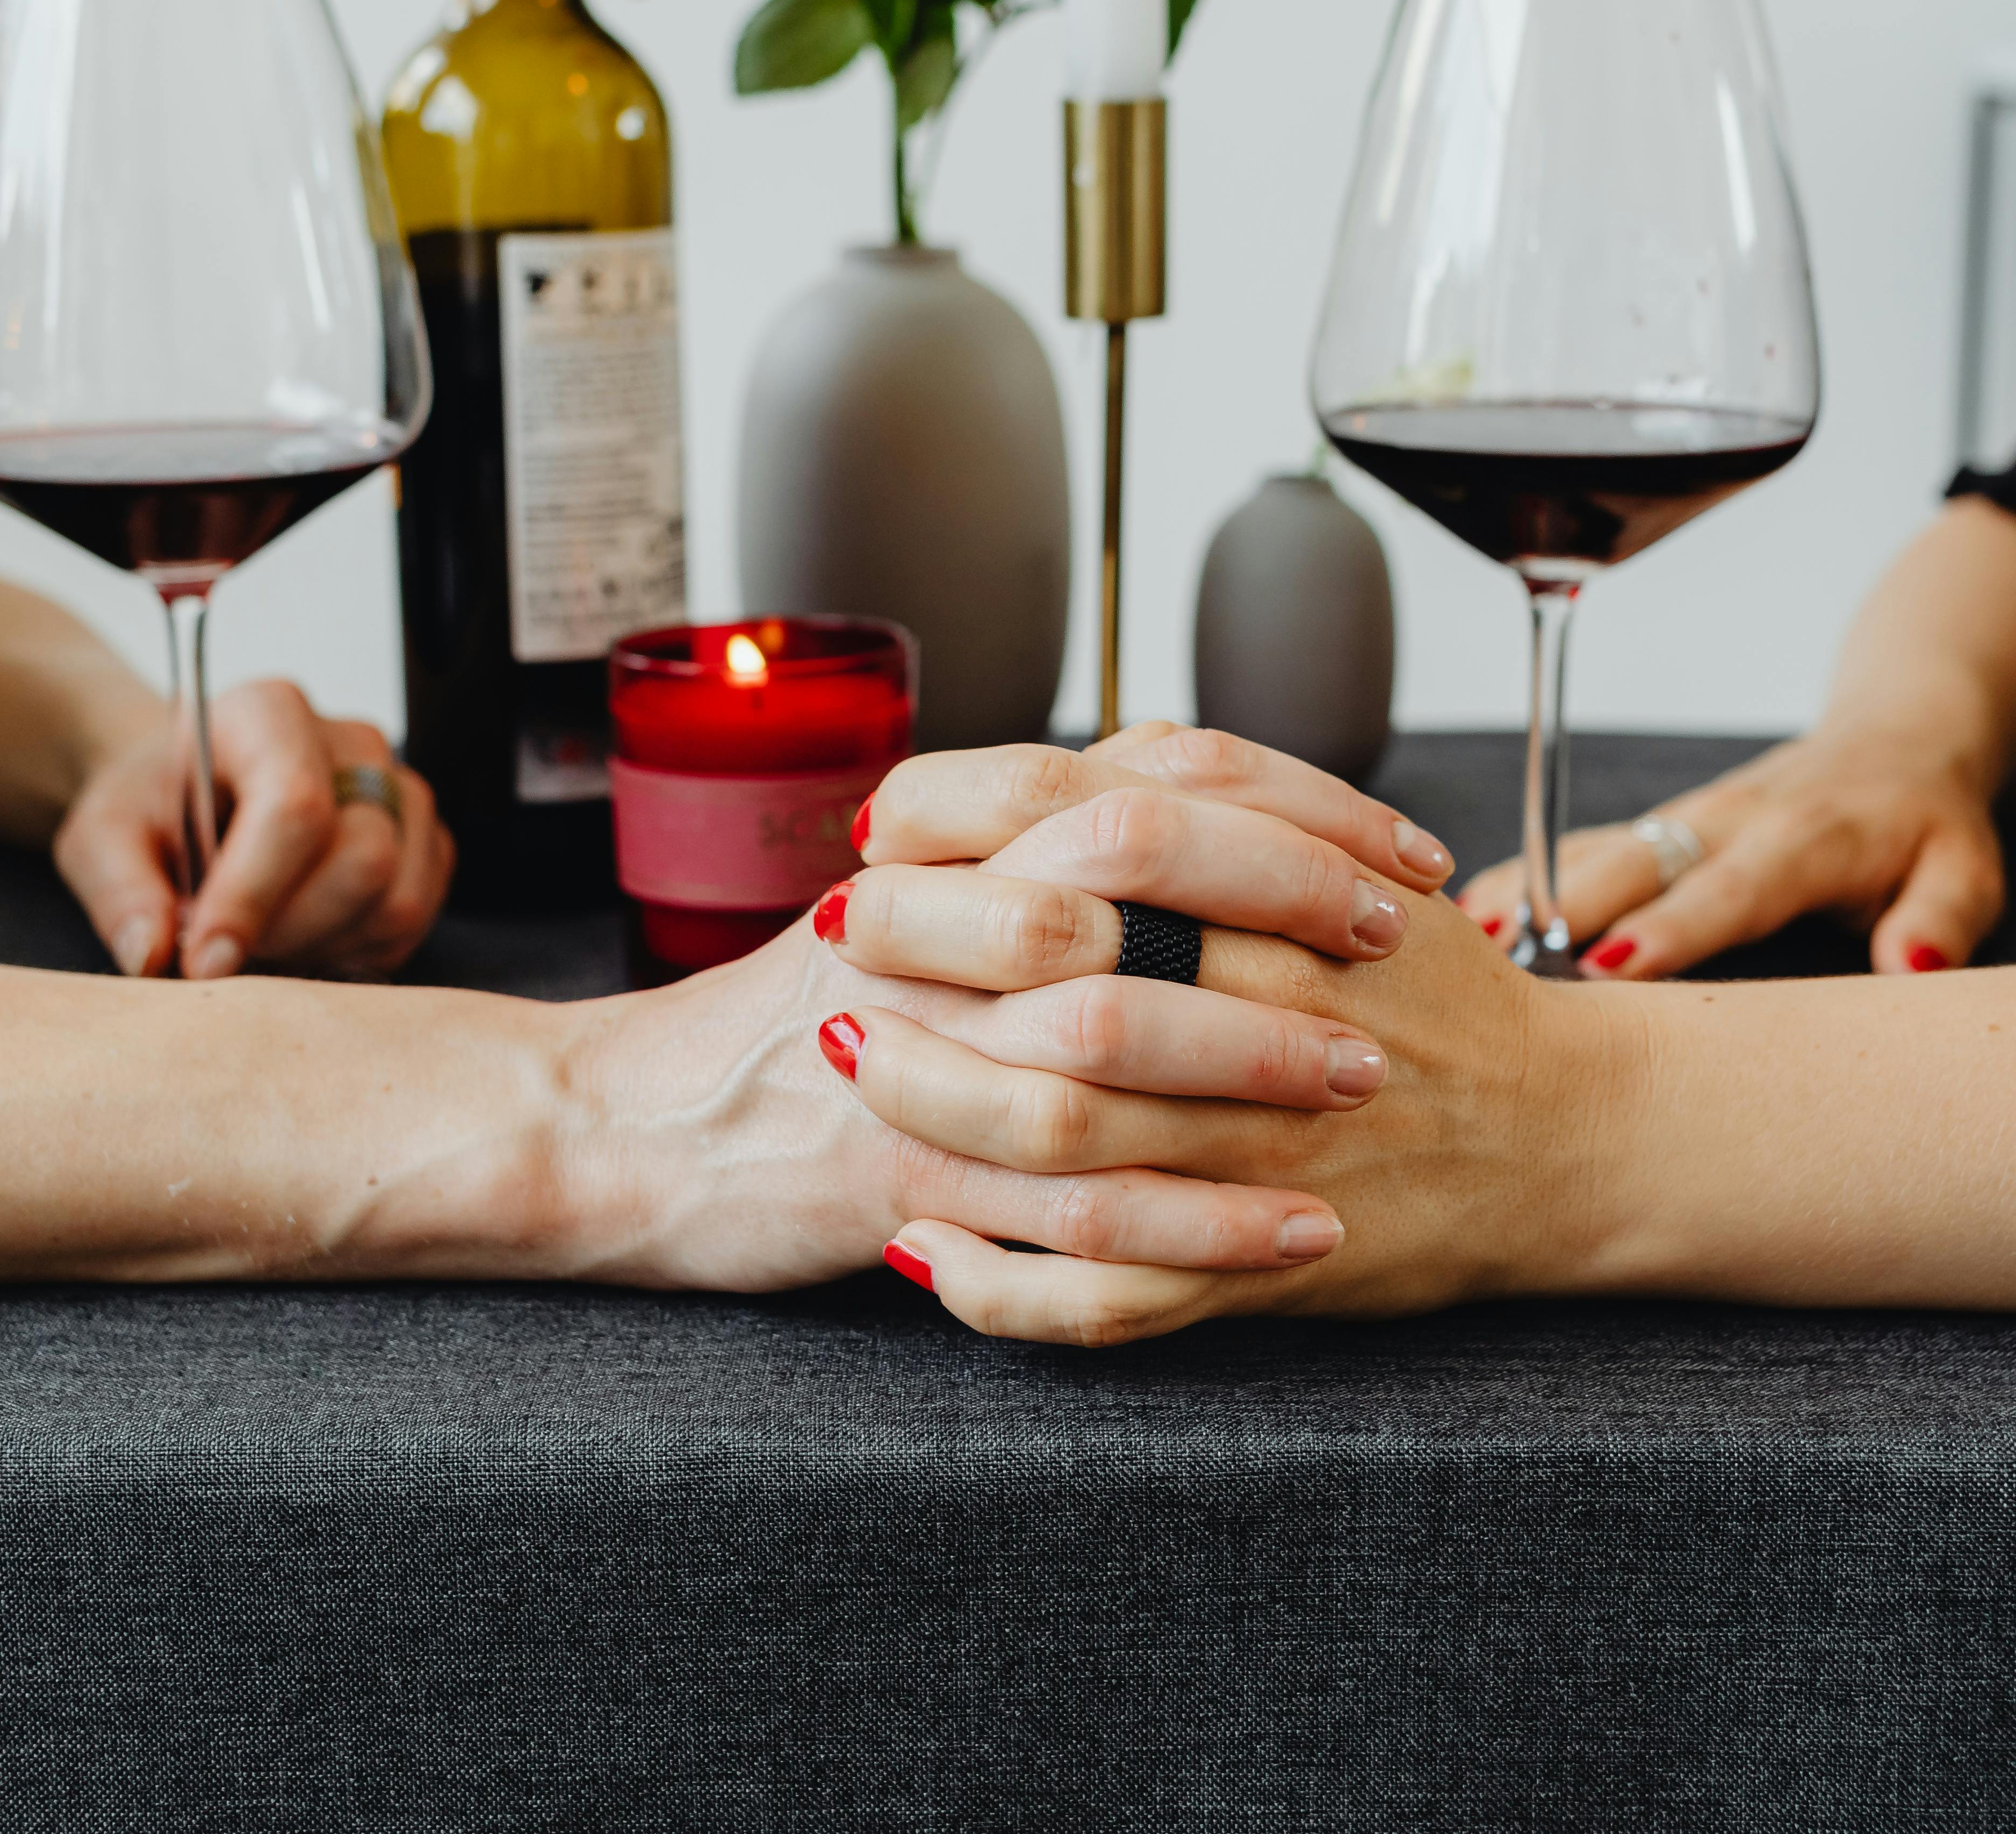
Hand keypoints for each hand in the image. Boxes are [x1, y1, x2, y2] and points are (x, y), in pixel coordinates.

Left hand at [55, 679, 453, 981]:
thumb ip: (119, 891)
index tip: (203, 960)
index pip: (295, 805)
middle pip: (364, 858)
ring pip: (399, 898)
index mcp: (268, 713)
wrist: (189, 796)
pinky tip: (302, 941)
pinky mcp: (427, 844)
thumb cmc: (150, 809)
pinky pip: (414, 921)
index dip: (254, 895)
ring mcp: (402, 790)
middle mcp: (353, 742)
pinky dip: (357, 953)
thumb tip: (154, 954)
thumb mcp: (101, 839)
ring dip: (324, 948)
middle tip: (223, 953)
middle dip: (289, 931)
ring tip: (261, 944)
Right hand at [560, 731, 1462, 1294]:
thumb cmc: (772, 1025)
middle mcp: (934, 927)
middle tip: (1394, 942)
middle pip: (1141, 874)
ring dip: (1263, 1056)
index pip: (1140, 778)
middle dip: (1290, 903)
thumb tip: (1164, 802)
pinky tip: (1296, 1237)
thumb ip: (1013, 854)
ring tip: (1370, 1081)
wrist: (621, 1129)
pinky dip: (1201, 1222)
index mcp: (942, 850)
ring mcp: (920, 1049)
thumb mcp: (890, 908)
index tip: (1383, 845)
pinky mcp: (905, 1175)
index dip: (1281, 801)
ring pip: (1120, 1030)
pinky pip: (1078, 1201)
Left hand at [840, 840, 1614, 1344]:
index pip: (1104, 829)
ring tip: (849, 1074)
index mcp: (1286, 905)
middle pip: (1068, 982)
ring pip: (1069, 1138)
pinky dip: (1000, 1281)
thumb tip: (1047, 765)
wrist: (1563, 1131)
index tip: (878, 835)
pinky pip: (1108, 1295)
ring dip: (934, 1110)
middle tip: (832, 952)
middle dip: (927, 968)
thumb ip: (1211, 793)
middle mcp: (1274, 1020)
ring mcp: (1264, 1151)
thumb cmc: (1426, 987)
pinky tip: (922, 1249)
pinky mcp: (1261, 1267)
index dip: (971, 827)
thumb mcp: (1337, 855)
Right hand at [1456, 723, 2004, 979]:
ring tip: (1454, 935)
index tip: (1609, 963)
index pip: (1734, 886)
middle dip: (1565, 904)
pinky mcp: (1659, 827)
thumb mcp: (1969, 870)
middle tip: (1494, 954)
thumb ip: (1943, 919)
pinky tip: (1463, 913)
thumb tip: (1913, 966)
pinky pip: (1581, 849)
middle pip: (1637, 861)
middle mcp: (1731, 822)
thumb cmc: (1928, 825)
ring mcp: (1686, 821)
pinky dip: (1520, 874)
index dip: (1673, 925)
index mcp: (1806, 838)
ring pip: (1592, 849)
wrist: (1899, 740)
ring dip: (1524, 888)